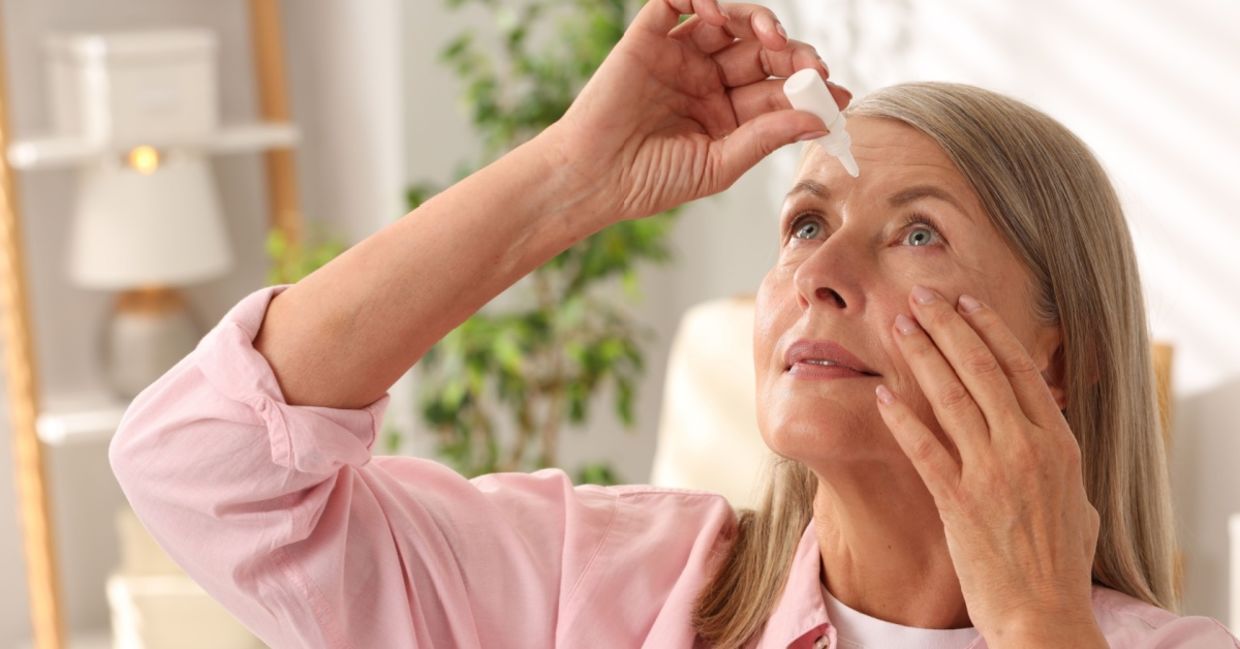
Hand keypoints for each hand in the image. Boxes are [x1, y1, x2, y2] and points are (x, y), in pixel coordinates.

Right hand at [545, 0, 850, 223]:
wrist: (593, 179)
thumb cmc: (648, 180)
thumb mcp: (720, 164)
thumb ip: (767, 136)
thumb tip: (819, 118)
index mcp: (726, 114)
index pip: (777, 91)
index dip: (810, 89)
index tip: (839, 95)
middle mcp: (707, 80)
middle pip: (762, 52)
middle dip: (792, 54)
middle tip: (810, 65)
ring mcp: (680, 55)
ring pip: (730, 22)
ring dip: (759, 21)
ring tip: (774, 37)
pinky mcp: (649, 37)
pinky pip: (679, 2)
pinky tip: (723, 13)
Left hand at [874, 286, 1103, 644]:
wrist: (1043, 614)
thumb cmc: (1060, 563)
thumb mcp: (1075, 499)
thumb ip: (1056, 457)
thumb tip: (1044, 426)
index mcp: (1058, 443)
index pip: (1020, 370)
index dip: (990, 330)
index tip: (967, 301)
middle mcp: (1026, 449)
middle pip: (982, 370)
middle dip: (948, 326)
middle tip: (920, 295)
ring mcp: (991, 473)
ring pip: (951, 398)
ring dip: (922, 357)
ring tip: (899, 326)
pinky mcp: (958, 501)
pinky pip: (923, 448)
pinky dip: (900, 418)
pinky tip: (881, 394)